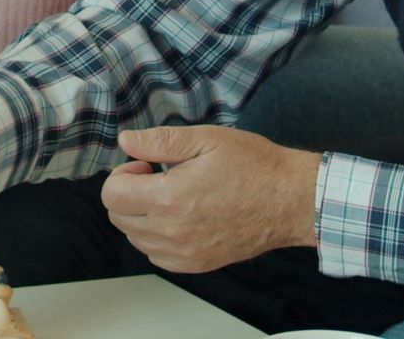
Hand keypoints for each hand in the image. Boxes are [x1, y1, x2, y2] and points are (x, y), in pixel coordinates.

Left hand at [101, 125, 320, 273]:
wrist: (291, 200)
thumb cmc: (254, 166)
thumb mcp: (206, 139)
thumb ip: (159, 141)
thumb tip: (125, 142)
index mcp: (170, 198)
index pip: (112, 195)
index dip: (123, 174)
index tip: (146, 166)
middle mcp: (172, 232)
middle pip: (119, 217)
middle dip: (129, 193)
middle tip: (158, 177)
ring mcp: (185, 253)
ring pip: (136, 238)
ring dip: (142, 215)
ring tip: (172, 196)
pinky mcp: (197, 264)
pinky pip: (157, 256)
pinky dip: (157, 237)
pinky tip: (179, 218)